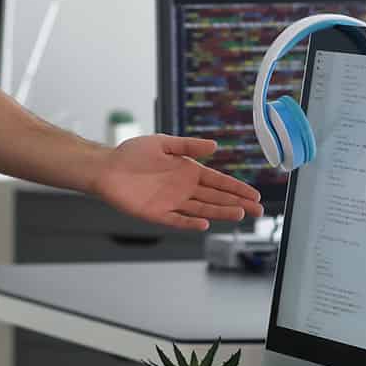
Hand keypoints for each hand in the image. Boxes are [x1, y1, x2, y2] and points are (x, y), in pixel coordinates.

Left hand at [93, 135, 262, 231]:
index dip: (237, 188)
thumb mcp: (164, 143)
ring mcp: (172, 202)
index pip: (218, 182)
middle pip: (216, 197)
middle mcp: (183, 189)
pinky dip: (191, 222)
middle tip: (258, 210)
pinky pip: (178, 220)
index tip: (254, 195)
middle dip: (237, 203)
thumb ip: (189, 145)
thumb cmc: (132, 154)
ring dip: (221, 212)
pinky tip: (206, 223)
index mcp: (188, 171)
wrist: (106, 167)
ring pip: (203, 209)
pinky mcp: (157, 213)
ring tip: (240, 215)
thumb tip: (214, 146)